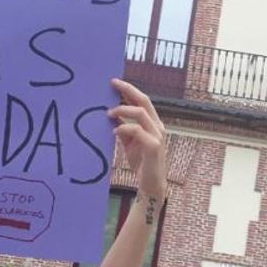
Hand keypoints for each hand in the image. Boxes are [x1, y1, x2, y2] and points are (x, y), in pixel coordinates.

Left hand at [107, 79, 168, 201]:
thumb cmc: (141, 162)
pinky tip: (114, 131)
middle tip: (112, 84)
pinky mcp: (153, 146)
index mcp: (153, 123)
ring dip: (122, 110)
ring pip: (141, 113)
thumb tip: (111, 115)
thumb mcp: (129, 142)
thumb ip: (123, 128)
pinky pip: (137, 130)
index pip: (142, 101)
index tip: (114, 82)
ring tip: (108, 113)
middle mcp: (157, 126)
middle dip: (128, 90)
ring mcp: (157, 135)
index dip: (129, 90)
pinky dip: (124, 128)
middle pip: (144, 101)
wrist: (151, 184)